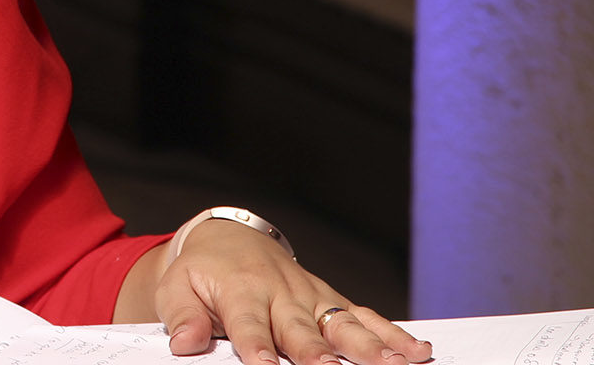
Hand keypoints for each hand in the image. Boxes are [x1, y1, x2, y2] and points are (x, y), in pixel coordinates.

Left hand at [156, 220, 431, 364]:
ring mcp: (311, 296)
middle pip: (302, 327)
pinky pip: (365, 317)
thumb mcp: (177, 288)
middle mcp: (281, 293)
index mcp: (240, 290)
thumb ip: (182, 316)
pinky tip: (416, 351)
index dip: (258, 346)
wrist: (227, 240)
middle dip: (318, 352)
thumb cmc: (202, 272)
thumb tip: (186, 342)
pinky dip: (392, 333)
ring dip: (368, 345)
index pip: (249, 323)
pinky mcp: (331, 300)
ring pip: (343, 322)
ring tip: (392, 364)